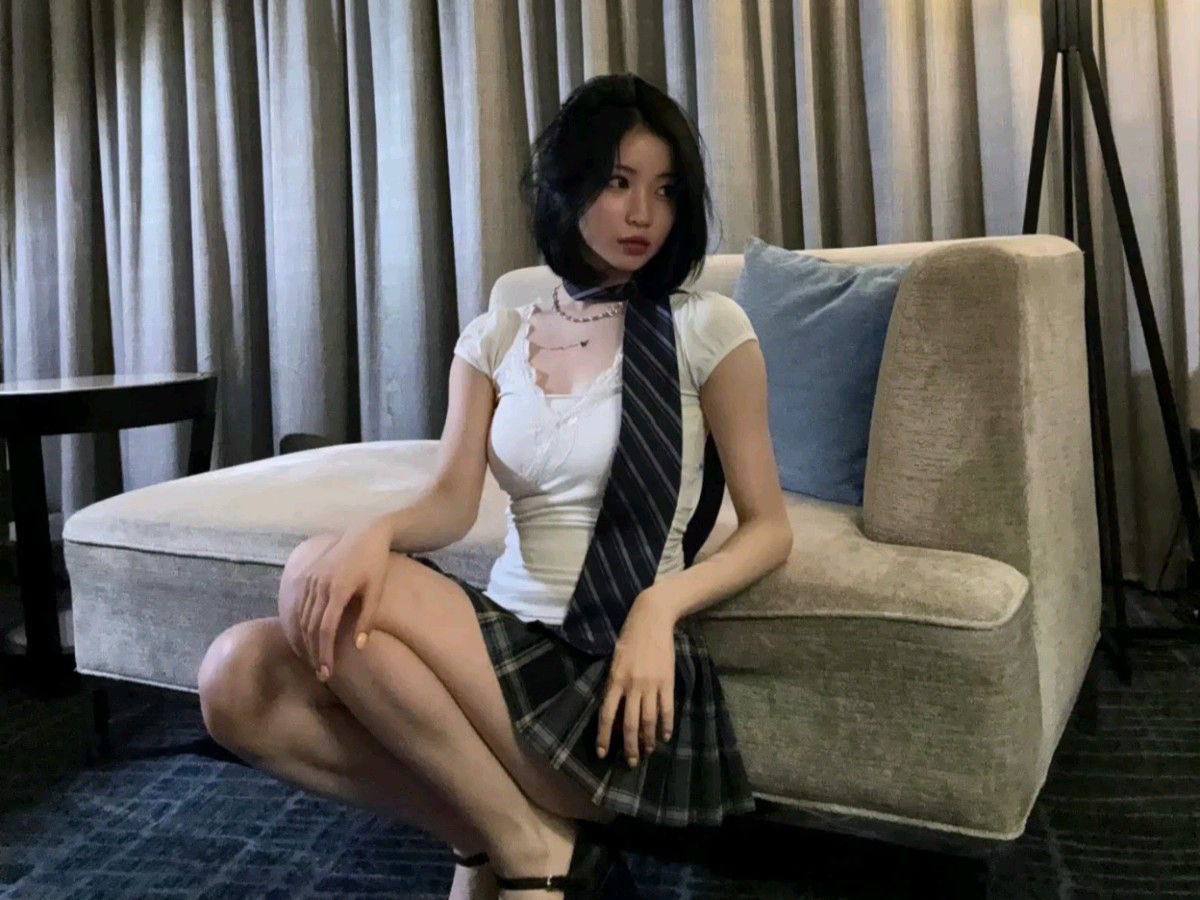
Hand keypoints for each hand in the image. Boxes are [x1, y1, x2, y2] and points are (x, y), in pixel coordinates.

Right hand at [284, 522, 391, 680]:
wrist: (365, 533)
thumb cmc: (375, 563)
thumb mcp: (377, 590)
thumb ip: (367, 618)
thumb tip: (359, 647)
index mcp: (338, 589)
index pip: (326, 629)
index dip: (325, 652)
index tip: (327, 672)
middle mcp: (319, 584)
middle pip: (310, 627)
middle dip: (314, 652)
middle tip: (321, 673)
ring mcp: (310, 578)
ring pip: (301, 617)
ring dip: (305, 641)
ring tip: (314, 660)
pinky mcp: (306, 574)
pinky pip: (298, 604)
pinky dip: (299, 624)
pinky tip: (305, 638)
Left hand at [595, 595, 675, 767]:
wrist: (651, 619)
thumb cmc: (630, 637)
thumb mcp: (615, 659)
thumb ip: (614, 683)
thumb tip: (612, 708)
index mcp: (615, 680)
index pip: (607, 715)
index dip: (604, 736)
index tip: (603, 753)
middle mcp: (632, 685)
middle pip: (629, 723)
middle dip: (629, 746)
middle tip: (631, 762)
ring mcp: (651, 684)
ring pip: (648, 720)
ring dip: (648, 739)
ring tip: (649, 752)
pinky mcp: (667, 682)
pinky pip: (667, 709)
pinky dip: (666, 725)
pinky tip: (666, 736)